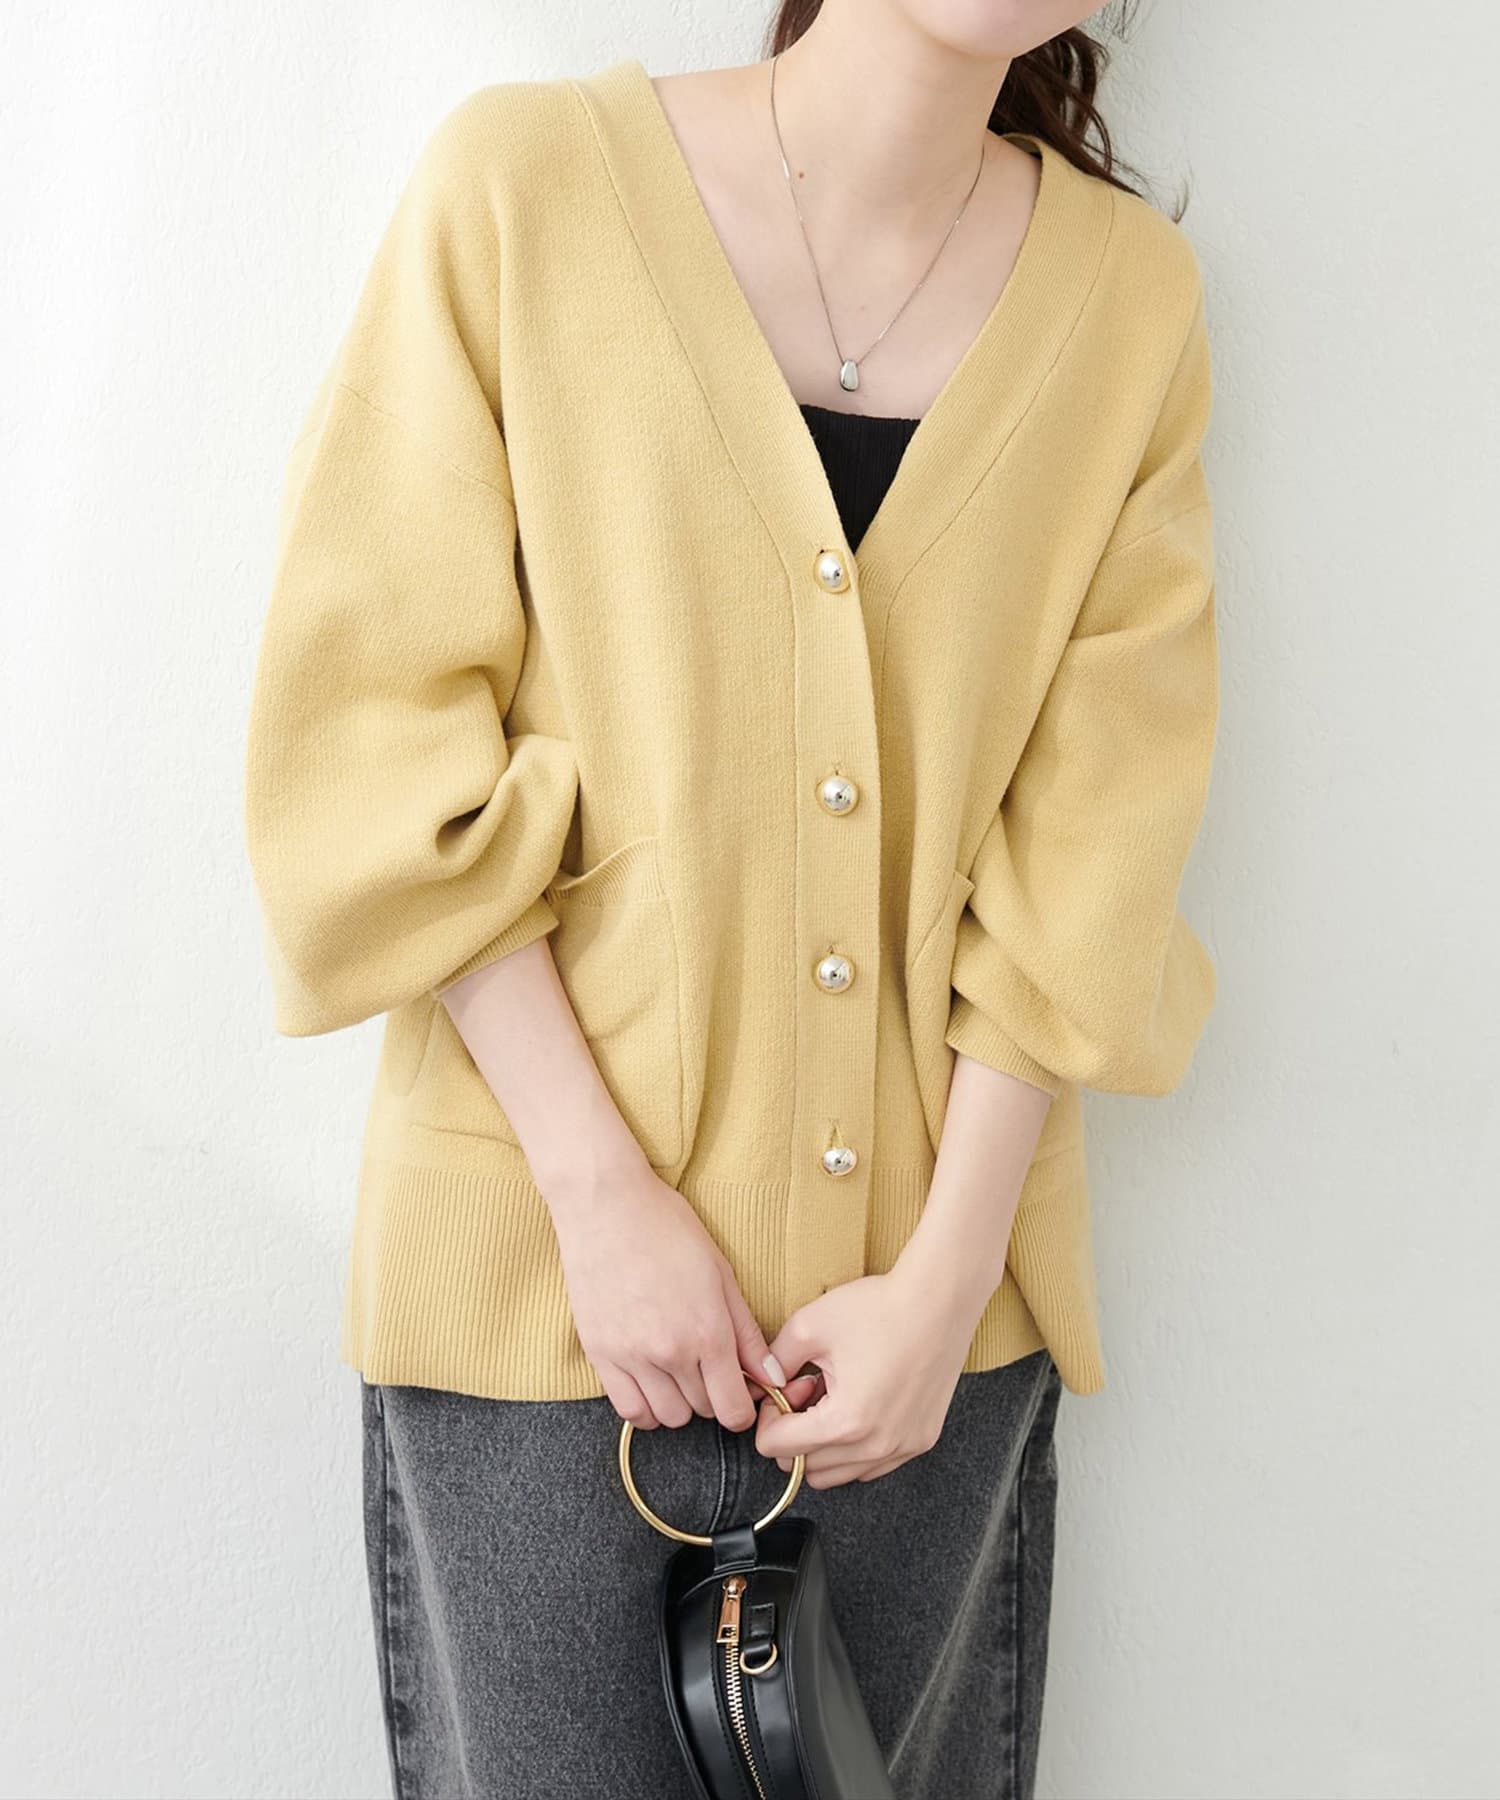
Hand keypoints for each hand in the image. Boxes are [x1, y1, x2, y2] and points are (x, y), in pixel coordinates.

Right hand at [548, 1155, 785, 1432]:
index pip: (733, 1409)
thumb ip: (747, 1332)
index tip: (741, 1396)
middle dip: (714, 1397)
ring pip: (667, 1417)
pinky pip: (628, 1410)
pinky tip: (652, 1383)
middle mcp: (670, 1353)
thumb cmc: (667, 1228)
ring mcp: (631, 1357)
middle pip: (703, 1411)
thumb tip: (770, 1377)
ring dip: (681, 1404)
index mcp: (707, 1332)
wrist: (606, 1206)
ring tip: (681, 1373)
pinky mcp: (599, 1354)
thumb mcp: (721, 1274)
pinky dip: (646, 1407)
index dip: (743, 1410)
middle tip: (710, 1368)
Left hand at [753, 1265, 980, 1487]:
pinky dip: (853, 1446)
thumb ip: (774, 1362)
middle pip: (806, 1469)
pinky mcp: (920, 1441)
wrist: (940, 1300)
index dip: (768, 1417)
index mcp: (845, 1422)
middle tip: (806, 1388)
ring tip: (833, 1396)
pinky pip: (871, 1466)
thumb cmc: (880, 1308)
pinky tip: (858, 1403)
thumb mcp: (809, 1326)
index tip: (783, 1389)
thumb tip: (764, 1384)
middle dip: (795, 1432)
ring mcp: (903, 1447)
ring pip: (838, 1475)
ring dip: (823, 1444)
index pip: (777, 1450)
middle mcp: (877, 1446)